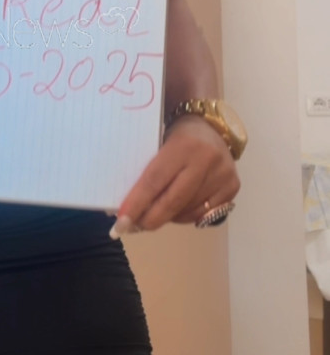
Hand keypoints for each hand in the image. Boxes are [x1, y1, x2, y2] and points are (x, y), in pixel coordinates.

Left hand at [112, 115, 240, 233]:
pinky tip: (178, 210)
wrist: (212, 127)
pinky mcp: (233, 186)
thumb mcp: (159, 143)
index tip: (122, 221)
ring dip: (168, 218)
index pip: (155, 179)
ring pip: (189, 210)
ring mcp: (223, 174)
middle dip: (151, 218)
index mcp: (183, 145)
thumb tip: (129, 208)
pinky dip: (186, 216)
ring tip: (155, 214)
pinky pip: (205, 214)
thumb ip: (148, 172)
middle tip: (134, 227)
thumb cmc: (176, 136)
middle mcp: (207, 159)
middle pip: (174, 199)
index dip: (137, 202)